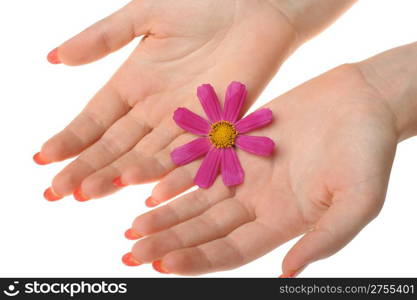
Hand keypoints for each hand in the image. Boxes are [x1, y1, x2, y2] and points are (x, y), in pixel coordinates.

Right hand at [37, 0, 296, 199]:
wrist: (254, 6)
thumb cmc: (202, 4)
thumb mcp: (144, 16)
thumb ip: (103, 38)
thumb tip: (53, 58)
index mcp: (133, 83)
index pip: (95, 119)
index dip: (70, 139)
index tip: (43, 159)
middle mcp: (154, 109)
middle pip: (114, 145)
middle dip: (84, 167)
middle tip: (55, 192)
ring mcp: (183, 120)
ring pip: (146, 156)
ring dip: (117, 175)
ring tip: (89, 193)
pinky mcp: (215, 127)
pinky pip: (189, 156)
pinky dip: (169, 175)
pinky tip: (147, 194)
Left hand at [122, 64, 397, 274]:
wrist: (360, 102)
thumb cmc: (368, 152)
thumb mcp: (358, 200)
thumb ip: (325, 238)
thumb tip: (289, 272)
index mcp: (282, 222)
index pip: (231, 250)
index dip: (198, 260)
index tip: (163, 266)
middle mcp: (258, 203)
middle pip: (205, 230)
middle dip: (169, 243)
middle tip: (131, 253)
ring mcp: (246, 174)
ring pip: (197, 201)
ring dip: (166, 214)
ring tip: (133, 228)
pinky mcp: (239, 145)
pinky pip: (202, 164)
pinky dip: (177, 177)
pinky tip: (151, 189)